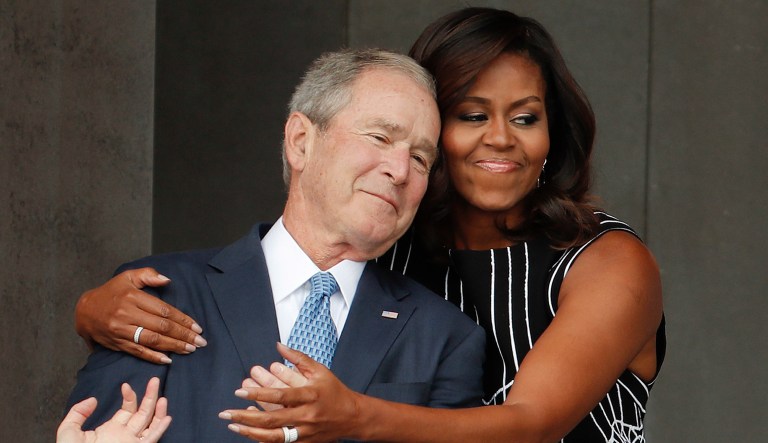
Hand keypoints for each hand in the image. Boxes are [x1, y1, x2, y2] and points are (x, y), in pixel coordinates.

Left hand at [56, 377, 171, 442]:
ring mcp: (131, 442)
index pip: (127, 409)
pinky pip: (151, 439)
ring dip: (158, 411)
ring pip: (150, 424)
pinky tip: (167, 418)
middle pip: (143, 413)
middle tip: (154, 380)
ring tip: (162, 397)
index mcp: (111, 429)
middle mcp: (125, 435)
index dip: (129, 396)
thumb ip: (78, 413)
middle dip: (150, 396)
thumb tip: (93, 400)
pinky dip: (160, 429)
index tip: (125, 386)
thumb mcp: (69, 430)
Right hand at [75, 267, 206, 363]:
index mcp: (133, 297)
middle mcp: (127, 314)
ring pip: (152, 340)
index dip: (182, 319)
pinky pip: (138, 352)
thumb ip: (148, 275)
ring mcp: (121, 330)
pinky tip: (168, 359)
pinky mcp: (117, 343)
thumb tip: (167, 280)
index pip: (164, 310)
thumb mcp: (127, 277)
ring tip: (190, 350)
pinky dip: (154, 357)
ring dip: (173, 347)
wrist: (84, 311)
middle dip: (183, 335)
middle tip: (200, 342)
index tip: (197, 327)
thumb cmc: (111, 292)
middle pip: (161, 327)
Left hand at [219, 343, 360, 441]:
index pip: (280, 395)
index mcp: (310, 395)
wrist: (352, 417)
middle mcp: (306, 415)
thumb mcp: (319, 370)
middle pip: (272, 418)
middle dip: (246, 416)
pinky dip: (262, 439)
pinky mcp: (303, 442)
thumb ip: (298, 358)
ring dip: (250, 431)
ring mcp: (304, 432)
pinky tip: (248, 432)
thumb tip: (278, 346)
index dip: (259, 393)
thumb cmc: (334, 391)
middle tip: (226, 411)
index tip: (240, 391)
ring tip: (232, 424)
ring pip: (273, 436)